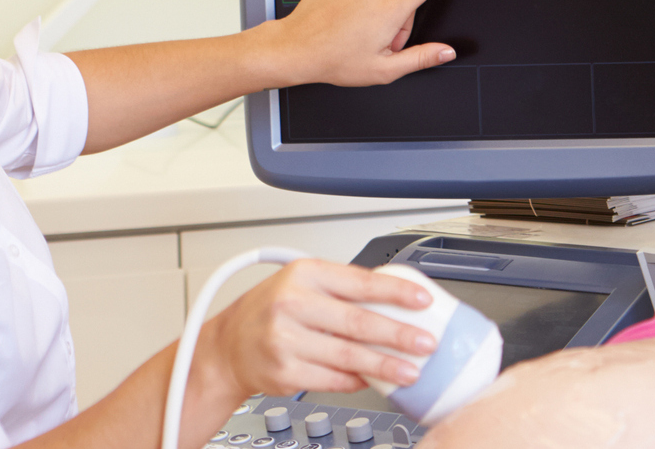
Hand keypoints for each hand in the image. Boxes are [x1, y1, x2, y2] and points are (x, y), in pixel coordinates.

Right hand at [196, 259, 439, 397]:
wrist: (228, 346)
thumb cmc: (271, 311)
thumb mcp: (302, 283)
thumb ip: (343, 289)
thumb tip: (396, 301)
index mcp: (304, 274)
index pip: (360, 282)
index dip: (397, 291)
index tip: (423, 301)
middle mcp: (292, 304)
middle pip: (358, 322)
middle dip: (398, 335)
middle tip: (425, 343)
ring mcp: (285, 340)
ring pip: (348, 356)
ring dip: (385, 366)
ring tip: (410, 371)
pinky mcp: (284, 372)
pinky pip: (333, 378)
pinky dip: (357, 380)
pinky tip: (372, 379)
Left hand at [250, 0, 462, 87]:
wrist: (296, 49)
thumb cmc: (336, 61)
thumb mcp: (384, 69)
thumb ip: (421, 58)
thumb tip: (447, 52)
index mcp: (389, 11)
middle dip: (393, 19)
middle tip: (373, 42)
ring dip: (370, 11)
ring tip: (352, 32)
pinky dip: (350, 2)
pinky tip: (340, 19)